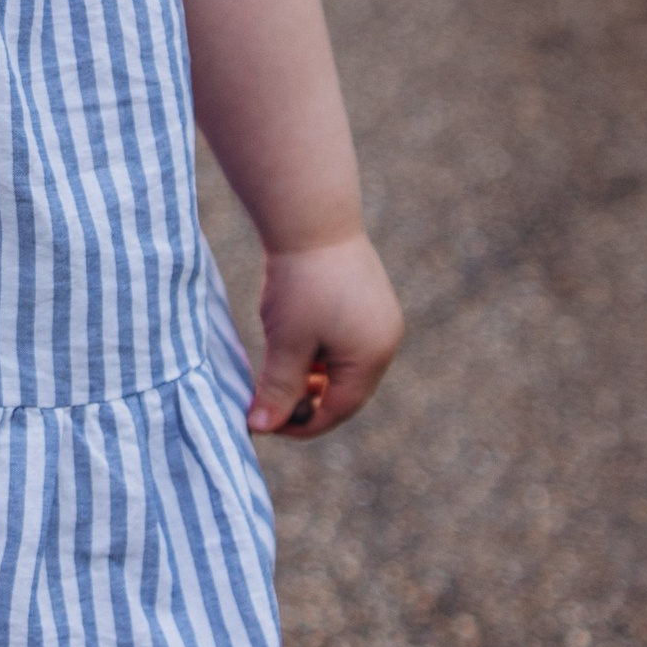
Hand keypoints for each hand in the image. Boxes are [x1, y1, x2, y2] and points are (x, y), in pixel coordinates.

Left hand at [248, 232, 402, 438]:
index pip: (339, 410)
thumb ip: (277, 389)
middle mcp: (386, 340)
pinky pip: (347, 342)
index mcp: (372, 356)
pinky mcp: (370, 300)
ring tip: (279, 368)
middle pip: (346, 391)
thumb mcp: (286, 343)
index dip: (301, 424)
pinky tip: (293, 339)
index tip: (266, 423)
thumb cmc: (300, 283)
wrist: (312, 219)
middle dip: (308, 400)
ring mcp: (382, 318)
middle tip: (270, 399)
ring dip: (312, 376)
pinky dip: (320, 351)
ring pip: (344, 366)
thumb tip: (261, 428)